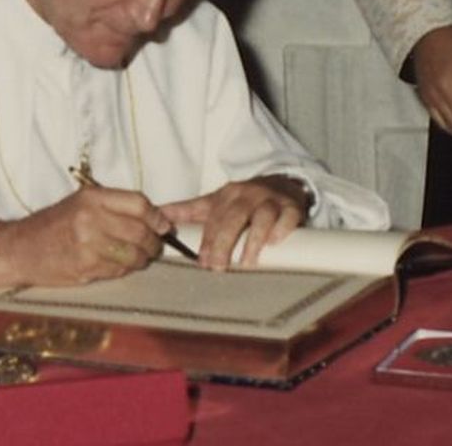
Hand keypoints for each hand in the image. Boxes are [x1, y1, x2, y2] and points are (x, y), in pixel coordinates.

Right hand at [0, 185, 171, 288]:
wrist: (20, 249)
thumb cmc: (53, 224)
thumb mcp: (81, 203)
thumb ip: (114, 207)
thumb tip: (155, 217)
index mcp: (92, 198)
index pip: (138, 204)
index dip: (157, 216)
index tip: (163, 224)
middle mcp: (91, 219)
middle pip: (140, 231)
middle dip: (154, 242)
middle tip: (155, 246)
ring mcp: (88, 245)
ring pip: (134, 254)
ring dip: (143, 258)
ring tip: (140, 257)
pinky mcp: (86, 268)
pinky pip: (119, 270)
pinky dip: (125, 269)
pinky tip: (119, 265)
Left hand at [159, 176, 309, 270]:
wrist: (282, 184)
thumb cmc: (245, 200)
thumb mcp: (215, 202)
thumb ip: (187, 211)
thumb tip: (159, 216)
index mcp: (228, 194)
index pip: (214, 217)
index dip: (207, 240)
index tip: (202, 261)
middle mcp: (249, 195)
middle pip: (235, 217)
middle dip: (224, 242)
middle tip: (218, 266)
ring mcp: (271, 200)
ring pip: (262, 217)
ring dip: (253, 240)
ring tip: (246, 262)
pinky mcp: (292, 208)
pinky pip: (288, 217)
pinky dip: (281, 229)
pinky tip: (274, 243)